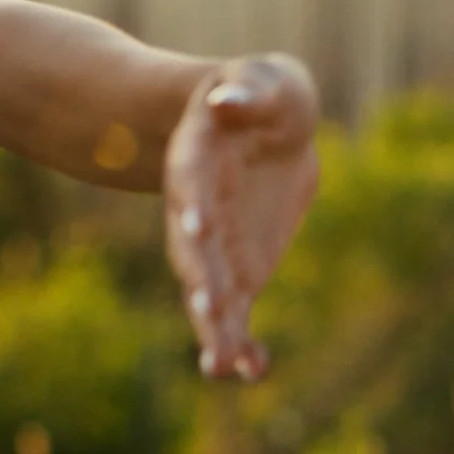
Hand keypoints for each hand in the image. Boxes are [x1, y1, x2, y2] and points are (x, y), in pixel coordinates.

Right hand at [163, 54, 318, 378]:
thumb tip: (226, 100)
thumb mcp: (263, 81)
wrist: (260, 132)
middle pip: (193, 250)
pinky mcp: (237, 273)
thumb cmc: (260, 95)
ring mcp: (215, 248)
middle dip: (202, 280)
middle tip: (211, 311)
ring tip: (223, 367)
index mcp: (199, 159)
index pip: (191, 183)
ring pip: (209, 293)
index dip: (194, 205)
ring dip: (215, 329)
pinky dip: (242, 344)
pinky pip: (236, 315)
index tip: (197, 228)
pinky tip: (252, 372)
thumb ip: (247, 92)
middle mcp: (197, 212)